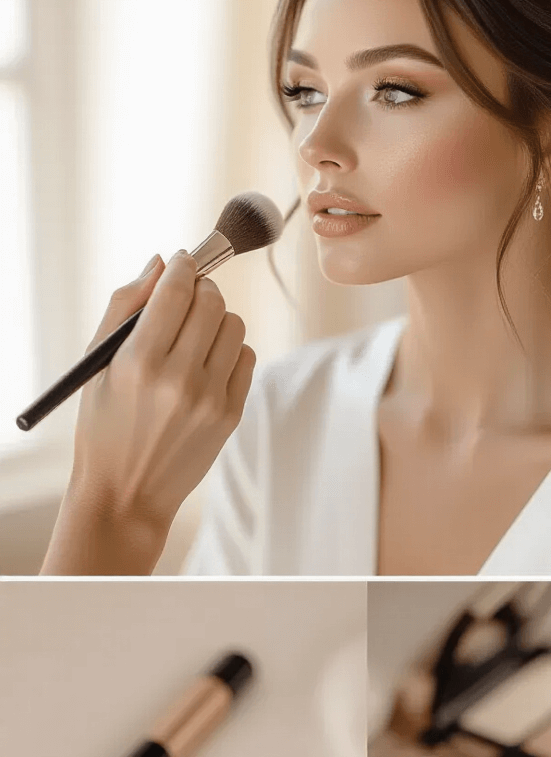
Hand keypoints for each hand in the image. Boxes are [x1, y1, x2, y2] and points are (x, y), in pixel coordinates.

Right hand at [42, 252, 254, 572]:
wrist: (126, 494)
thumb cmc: (104, 425)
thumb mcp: (97, 365)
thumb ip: (125, 307)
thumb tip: (162, 262)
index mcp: (138, 361)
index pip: (177, 290)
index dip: (183, 267)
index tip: (182, 262)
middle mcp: (178, 378)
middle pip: (212, 301)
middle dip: (202, 288)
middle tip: (189, 296)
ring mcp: (209, 398)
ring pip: (235, 325)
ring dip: (218, 319)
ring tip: (195, 335)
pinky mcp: (230, 415)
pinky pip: (247, 357)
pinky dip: (230, 350)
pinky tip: (207, 363)